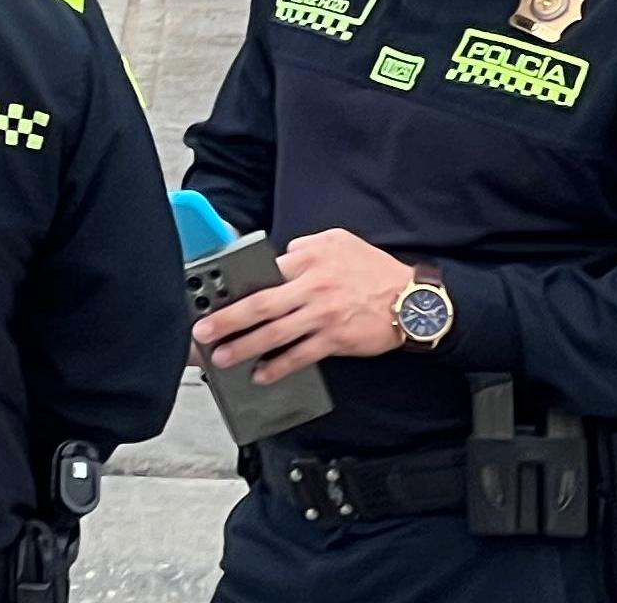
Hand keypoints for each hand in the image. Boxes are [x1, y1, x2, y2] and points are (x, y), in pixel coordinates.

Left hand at [194, 228, 416, 383]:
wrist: (413, 301)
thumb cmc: (374, 270)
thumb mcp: (340, 242)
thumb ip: (307, 246)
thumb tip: (282, 254)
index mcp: (310, 258)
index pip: (264, 271)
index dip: (236, 286)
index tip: (214, 296)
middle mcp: (312, 286)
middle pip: (260, 304)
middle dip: (227, 320)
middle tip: (203, 331)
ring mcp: (322, 315)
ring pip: (275, 333)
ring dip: (244, 347)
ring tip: (223, 357)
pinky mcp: (335, 340)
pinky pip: (300, 355)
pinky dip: (278, 367)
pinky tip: (261, 374)